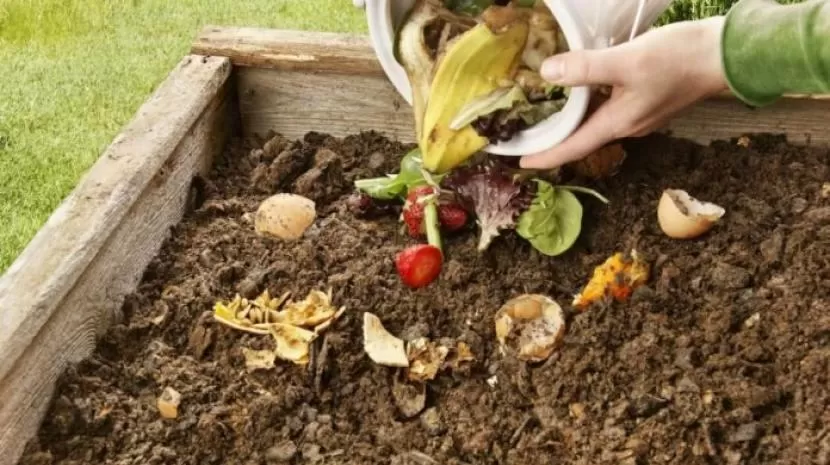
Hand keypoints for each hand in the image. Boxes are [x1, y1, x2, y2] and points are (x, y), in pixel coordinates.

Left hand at [520, 16, 728, 168]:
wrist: (729, 54)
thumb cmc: (681, 59)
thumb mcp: (628, 61)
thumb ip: (586, 68)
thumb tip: (547, 72)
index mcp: (619, 123)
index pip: (573, 148)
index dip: (545, 156)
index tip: (520, 161)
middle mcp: (627, 125)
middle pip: (581, 137)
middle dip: (553, 137)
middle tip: (524, 132)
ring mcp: (639, 114)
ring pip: (595, 120)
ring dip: (570, 118)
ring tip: (543, 109)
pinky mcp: (648, 99)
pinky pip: (609, 106)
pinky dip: (589, 100)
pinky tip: (579, 84)